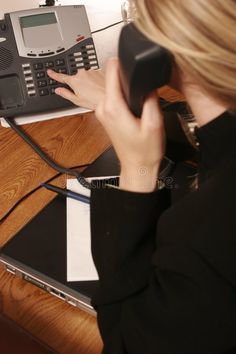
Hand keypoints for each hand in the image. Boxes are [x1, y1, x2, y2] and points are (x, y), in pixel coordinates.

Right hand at [47, 69, 104, 109]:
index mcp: (74, 81)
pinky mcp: (99, 71)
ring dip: (88, 83)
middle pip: (76, 78)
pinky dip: (96, 81)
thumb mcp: (77, 101)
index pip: (61, 77)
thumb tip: (58, 90)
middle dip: (79, 84)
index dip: (54, 75)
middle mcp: (82, 73)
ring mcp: (91, 71)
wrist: (110, 97)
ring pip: (86, 76)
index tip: (50, 71)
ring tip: (94, 93)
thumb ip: (66, 94)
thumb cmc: (95, 101)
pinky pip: (95, 75)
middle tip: (85, 94)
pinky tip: (99, 88)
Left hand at [96, 58, 165, 192]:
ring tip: (140, 96)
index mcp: (113, 107)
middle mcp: (103, 108)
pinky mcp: (106, 115)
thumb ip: (150, 98)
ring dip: (126, 86)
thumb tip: (148, 82)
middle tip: (143, 83)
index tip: (132, 58)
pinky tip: (135, 103)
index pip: (111, 70)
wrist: (137, 167)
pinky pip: (112, 96)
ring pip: (112, 86)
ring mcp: (102, 112)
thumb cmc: (144, 151)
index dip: (123, 61)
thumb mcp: (154, 122)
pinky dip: (123, 95)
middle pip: (111, 77)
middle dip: (127, 75)